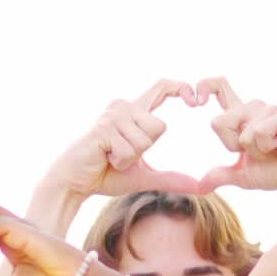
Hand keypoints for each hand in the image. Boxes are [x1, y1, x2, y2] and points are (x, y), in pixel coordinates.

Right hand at [37, 79, 199, 199]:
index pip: (163, 88)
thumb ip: (171, 178)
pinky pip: (129, 149)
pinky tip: (103, 158)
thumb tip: (201, 187)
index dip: (182, 88)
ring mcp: (113, 115)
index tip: (197, 102)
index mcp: (135, 112)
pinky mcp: (104, 128)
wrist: (75, 183)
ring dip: (129, 158)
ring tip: (110, 157)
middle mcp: (124, 106)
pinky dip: (119, 162)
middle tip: (121, 156)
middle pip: (159, 127)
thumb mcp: (143, 177)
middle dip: (144, 150)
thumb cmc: (105, 175)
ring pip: (145, 140)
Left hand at [197, 77, 276, 194]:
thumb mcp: (242, 176)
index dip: (205, 87)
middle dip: (232, 146)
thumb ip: (220, 176)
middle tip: (256, 149)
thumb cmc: (275, 170)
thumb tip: (199, 186)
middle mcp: (252, 108)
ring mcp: (268, 110)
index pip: (219, 89)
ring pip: (242, 133)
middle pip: (219, 123)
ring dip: (255, 150)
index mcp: (240, 117)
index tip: (196, 101)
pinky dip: (267, 146)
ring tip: (272, 147)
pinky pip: (259, 132)